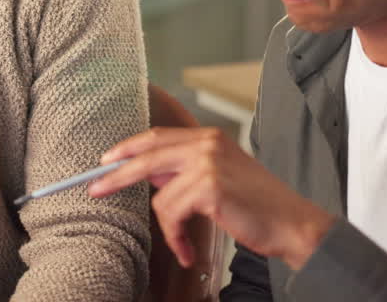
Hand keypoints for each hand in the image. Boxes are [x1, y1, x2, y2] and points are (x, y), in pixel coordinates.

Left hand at [87, 127, 333, 270]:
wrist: (292, 223)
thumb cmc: (259, 206)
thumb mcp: (221, 176)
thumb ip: (187, 170)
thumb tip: (151, 176)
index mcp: (209, 137)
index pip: (156, 137)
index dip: (126, 148)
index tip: (105, 161)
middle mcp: (207, 144)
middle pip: (146, 155)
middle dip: (116, 175)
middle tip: (95, 189)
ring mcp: (207, 163)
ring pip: (159, 195)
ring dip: (168, 228)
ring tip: (181, 244)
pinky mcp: (208, 187)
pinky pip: (172, 214)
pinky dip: (176, 237)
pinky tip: (188, 250)